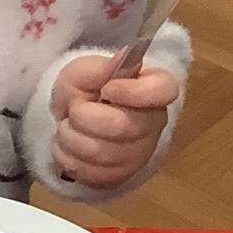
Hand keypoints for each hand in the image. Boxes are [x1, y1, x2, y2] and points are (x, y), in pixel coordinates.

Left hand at [49, 54, 179, 189]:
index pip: (164, 91)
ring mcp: (140, 153)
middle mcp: (154, 123)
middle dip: (84, 117)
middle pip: (123, 127)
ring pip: (102, 154)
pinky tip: (69, 146)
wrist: (69, 117)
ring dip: (70, 138)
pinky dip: (68, 158)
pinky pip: (92, 174)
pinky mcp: (121, 175)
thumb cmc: (83, 89)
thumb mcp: (84, 70)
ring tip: (68, 127)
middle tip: (74, 109)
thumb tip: (124, 57)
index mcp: (153, 89)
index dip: (134, 92)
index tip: (106, 90)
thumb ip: (102, 67)